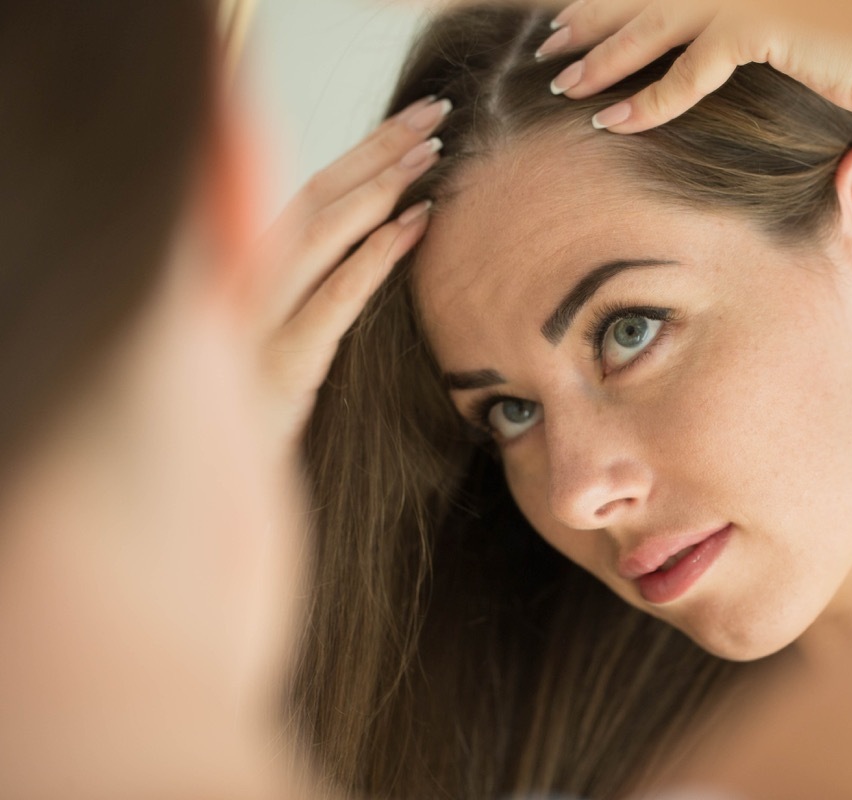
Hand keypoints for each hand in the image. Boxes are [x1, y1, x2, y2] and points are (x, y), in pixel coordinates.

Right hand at [247, 95, 449, 452]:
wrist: (212, 490)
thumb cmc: (257, 412)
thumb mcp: (278, 340)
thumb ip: (309, 289)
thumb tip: (375, 237)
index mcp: (241, 270)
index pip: (304, 191)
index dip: (360, 150)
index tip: (413, 121)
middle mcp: (237, 283)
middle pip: (312, 196)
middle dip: (377, 150)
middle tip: (435, 113)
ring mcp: (251, 323)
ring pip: (317, 235)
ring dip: (380, 189)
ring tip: (433, 157)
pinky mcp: (278, 368)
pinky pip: (332, 301)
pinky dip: (374, 258)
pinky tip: (415, 226)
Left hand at [536, 0, 851, 132]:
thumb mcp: (804, 18)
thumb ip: (753, 23)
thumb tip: (718, 44)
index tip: (573, 15)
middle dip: (588, 17)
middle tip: (549, 44)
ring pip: (649, 24)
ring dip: (600, 56)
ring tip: (563, 84)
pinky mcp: (758, 23)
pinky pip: (685, 71)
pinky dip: (645, 100)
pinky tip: (610, 121)